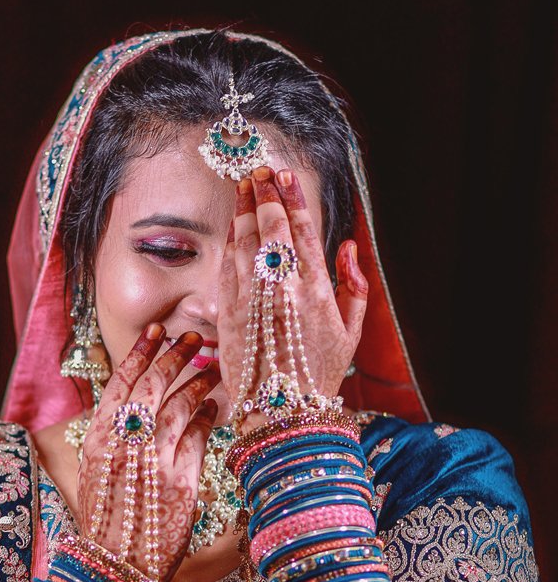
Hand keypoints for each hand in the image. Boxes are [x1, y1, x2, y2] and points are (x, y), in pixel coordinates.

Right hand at [76, 324, 219, 581]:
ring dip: (198, 382)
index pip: (121, 381)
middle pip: (154, 384)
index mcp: (99, 437)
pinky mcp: (180, 480)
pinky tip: (214, 409)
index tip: (156, 331)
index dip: (141, 352)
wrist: (115, 564)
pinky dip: (206, 419)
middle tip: (193, 338)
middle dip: (174, 355)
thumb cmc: (104, 519)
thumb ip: (112, 436)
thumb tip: (131, 405)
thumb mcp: (95, 470)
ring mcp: (153, 460)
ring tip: (212, 368)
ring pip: (179, 406)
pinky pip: (197, 438)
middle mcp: (125, 443)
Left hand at [218, 166, 367, 418]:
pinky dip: (231, 242)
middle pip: (271, 229)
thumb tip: (348, 246)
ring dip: (243, 210)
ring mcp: (252, 300)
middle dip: (264, 195)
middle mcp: (282, 290)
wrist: (282, 410)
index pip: (302, 232)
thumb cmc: (319, 374)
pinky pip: (228, 267)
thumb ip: (354, 285)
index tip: (284, 175)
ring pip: (245, 243)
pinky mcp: (229, 312)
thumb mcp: (351, 333)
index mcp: (316, 291)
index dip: (292, 199)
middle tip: (258, 170)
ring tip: (242, 186)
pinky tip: (233, 225)